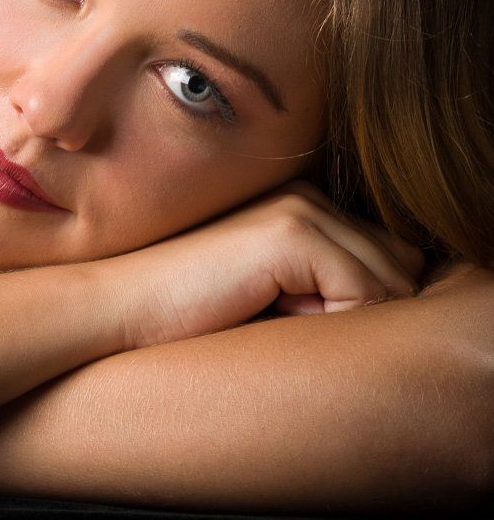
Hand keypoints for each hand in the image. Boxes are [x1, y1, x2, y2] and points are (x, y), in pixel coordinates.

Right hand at [97, 178, 424, 349]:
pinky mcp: (289, 234)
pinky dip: (338, 325)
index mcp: (299, 202)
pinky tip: (276, 318)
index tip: (302, 319)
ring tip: (284, 320)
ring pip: (393, 282)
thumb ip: (318, 284)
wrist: (119, 305)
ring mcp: (299, 209)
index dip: (361, 302)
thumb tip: (384, 309)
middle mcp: (306, 194)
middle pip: (400, 266)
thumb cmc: (184, 310)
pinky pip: (367, 294)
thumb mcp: (265, 292)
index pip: (385, 256)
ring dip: (352, 319)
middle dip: (367, 308)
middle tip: (296, 322)